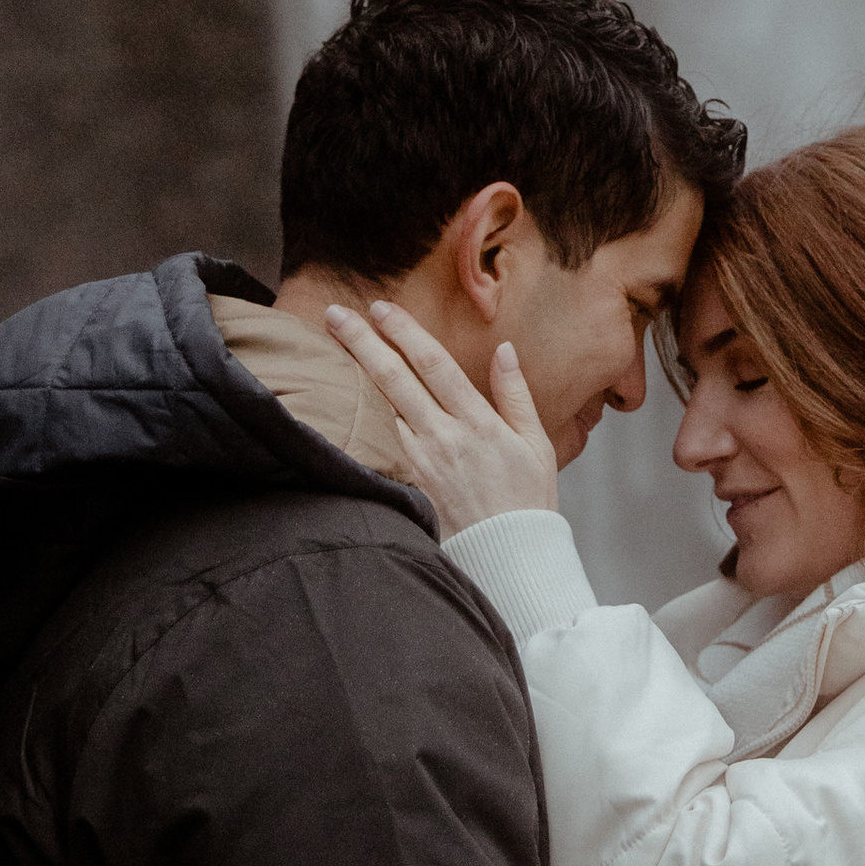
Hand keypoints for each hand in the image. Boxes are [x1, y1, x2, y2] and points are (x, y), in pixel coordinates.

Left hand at [327, 300, 562, 531]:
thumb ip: (515, 394)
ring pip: (378, 409)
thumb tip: (504, 349)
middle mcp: (443, 438)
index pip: (434, 365)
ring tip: (328, 346)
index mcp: (477, 422)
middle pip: (395, 380)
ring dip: (351, 375)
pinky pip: (377, 445)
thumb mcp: (536, 443)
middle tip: (335, 313)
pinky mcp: (407, 484)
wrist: (509, 558)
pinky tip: (336, 401)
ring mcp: (420, 463)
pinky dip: (356, 419)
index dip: (405, 332)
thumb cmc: (527, 500)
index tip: (381, 307)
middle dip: (362, 342)